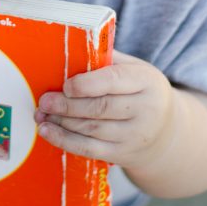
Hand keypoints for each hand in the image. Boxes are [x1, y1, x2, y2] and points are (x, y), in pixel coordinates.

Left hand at [35, 51, 173, 170]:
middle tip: (44, 100)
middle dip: (66, 105)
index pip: (114, 81)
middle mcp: (146, 110)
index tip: (65, 85)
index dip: (87, 84)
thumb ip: (106, 60)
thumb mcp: (133, 69)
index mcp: (147, 81)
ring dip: (61, 122)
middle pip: (100, 108)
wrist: (166, 131)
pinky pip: (90, 149)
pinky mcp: (123, 155)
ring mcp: (135, 136)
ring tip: (40, 114)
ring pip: (92, 129)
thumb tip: (68, 50)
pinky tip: (48, 131)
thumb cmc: (139, 90)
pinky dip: (65, 141)